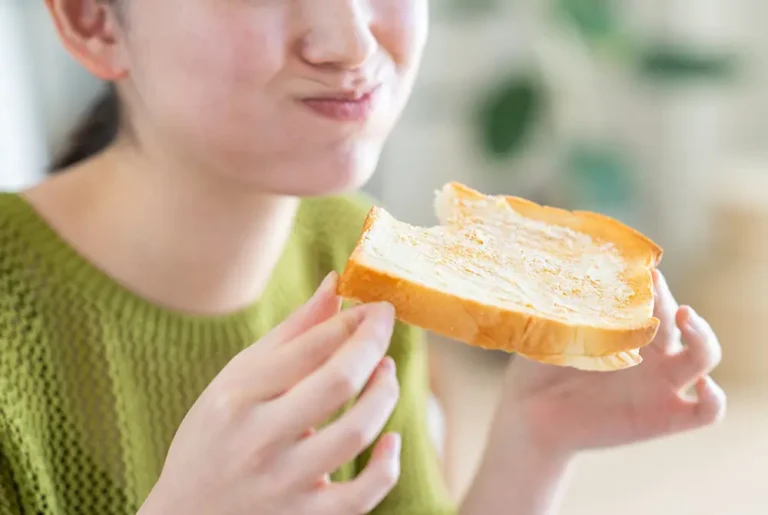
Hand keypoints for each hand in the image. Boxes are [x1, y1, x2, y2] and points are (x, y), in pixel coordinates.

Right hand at [140, 273, 400, 514]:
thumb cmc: (216, 437)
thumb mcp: (238, 380)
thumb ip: (291, 333)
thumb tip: (334, 284)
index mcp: (236, 397)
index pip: (309, 347)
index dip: (353, 320)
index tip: (375, 307)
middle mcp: (257, 440)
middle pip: (338, 382)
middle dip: (374, 344)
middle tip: (386, 324)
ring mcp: (282, 485)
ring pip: (357, 432)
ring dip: (384, 393)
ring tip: (385, 372)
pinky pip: (363, 494)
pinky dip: (388, 464)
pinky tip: (390, 438)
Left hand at [501, 269, 725, 453]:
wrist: (530, 416)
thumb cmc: (538, 370)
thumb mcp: (549, 335)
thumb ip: (560, 311)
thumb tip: (556, 276)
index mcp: (627, 327)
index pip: (651, 298)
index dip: (650, 284)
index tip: (641, 269)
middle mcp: (651, 351)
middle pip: (677, 319)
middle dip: (668, 301)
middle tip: (653, 286)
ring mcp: (661, 383)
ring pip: (705, 355)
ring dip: (704, 335)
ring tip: (685, 318)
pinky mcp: (665, 417)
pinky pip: (706, 411)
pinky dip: (714, 399)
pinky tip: (704, 386)